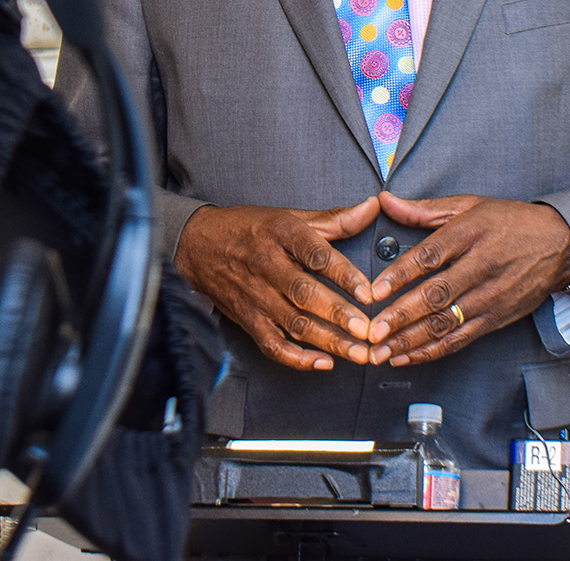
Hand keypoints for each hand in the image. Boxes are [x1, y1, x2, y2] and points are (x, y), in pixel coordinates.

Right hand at [175, 196, 381, 370]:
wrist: (197, 245)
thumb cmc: (248, 229)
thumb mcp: (290, 216)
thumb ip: (335, 219)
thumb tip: (372, 209)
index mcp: (280, 234)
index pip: (315, 255)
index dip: (344, 274)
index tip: (368, 292)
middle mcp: (267, 266)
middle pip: (304, 294)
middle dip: (337, 314)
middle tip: (366, 330)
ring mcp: (256, 296)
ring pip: (294, 323)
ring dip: (328, 341)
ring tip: (358, 353)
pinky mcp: (248, 319)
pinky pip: (272, 345)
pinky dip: (297, 358)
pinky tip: (323, 362)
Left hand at [365, 190, 569, 366]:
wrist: (560, 244)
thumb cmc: (510, 221)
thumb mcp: (469, 205)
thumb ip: (423, 209)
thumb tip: (384, 201)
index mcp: (470, 233)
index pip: (431, 256)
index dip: (401, 274)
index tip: (376, 290)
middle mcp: (480, 266)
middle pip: (436, 295)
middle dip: (401, 316)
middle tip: (372, 331)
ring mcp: (489, 296)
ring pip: (445, 323)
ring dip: (411, 341)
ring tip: (381, 351)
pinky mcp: (496, 319)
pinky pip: (460, 339)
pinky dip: (431, 351)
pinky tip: (407, 357)